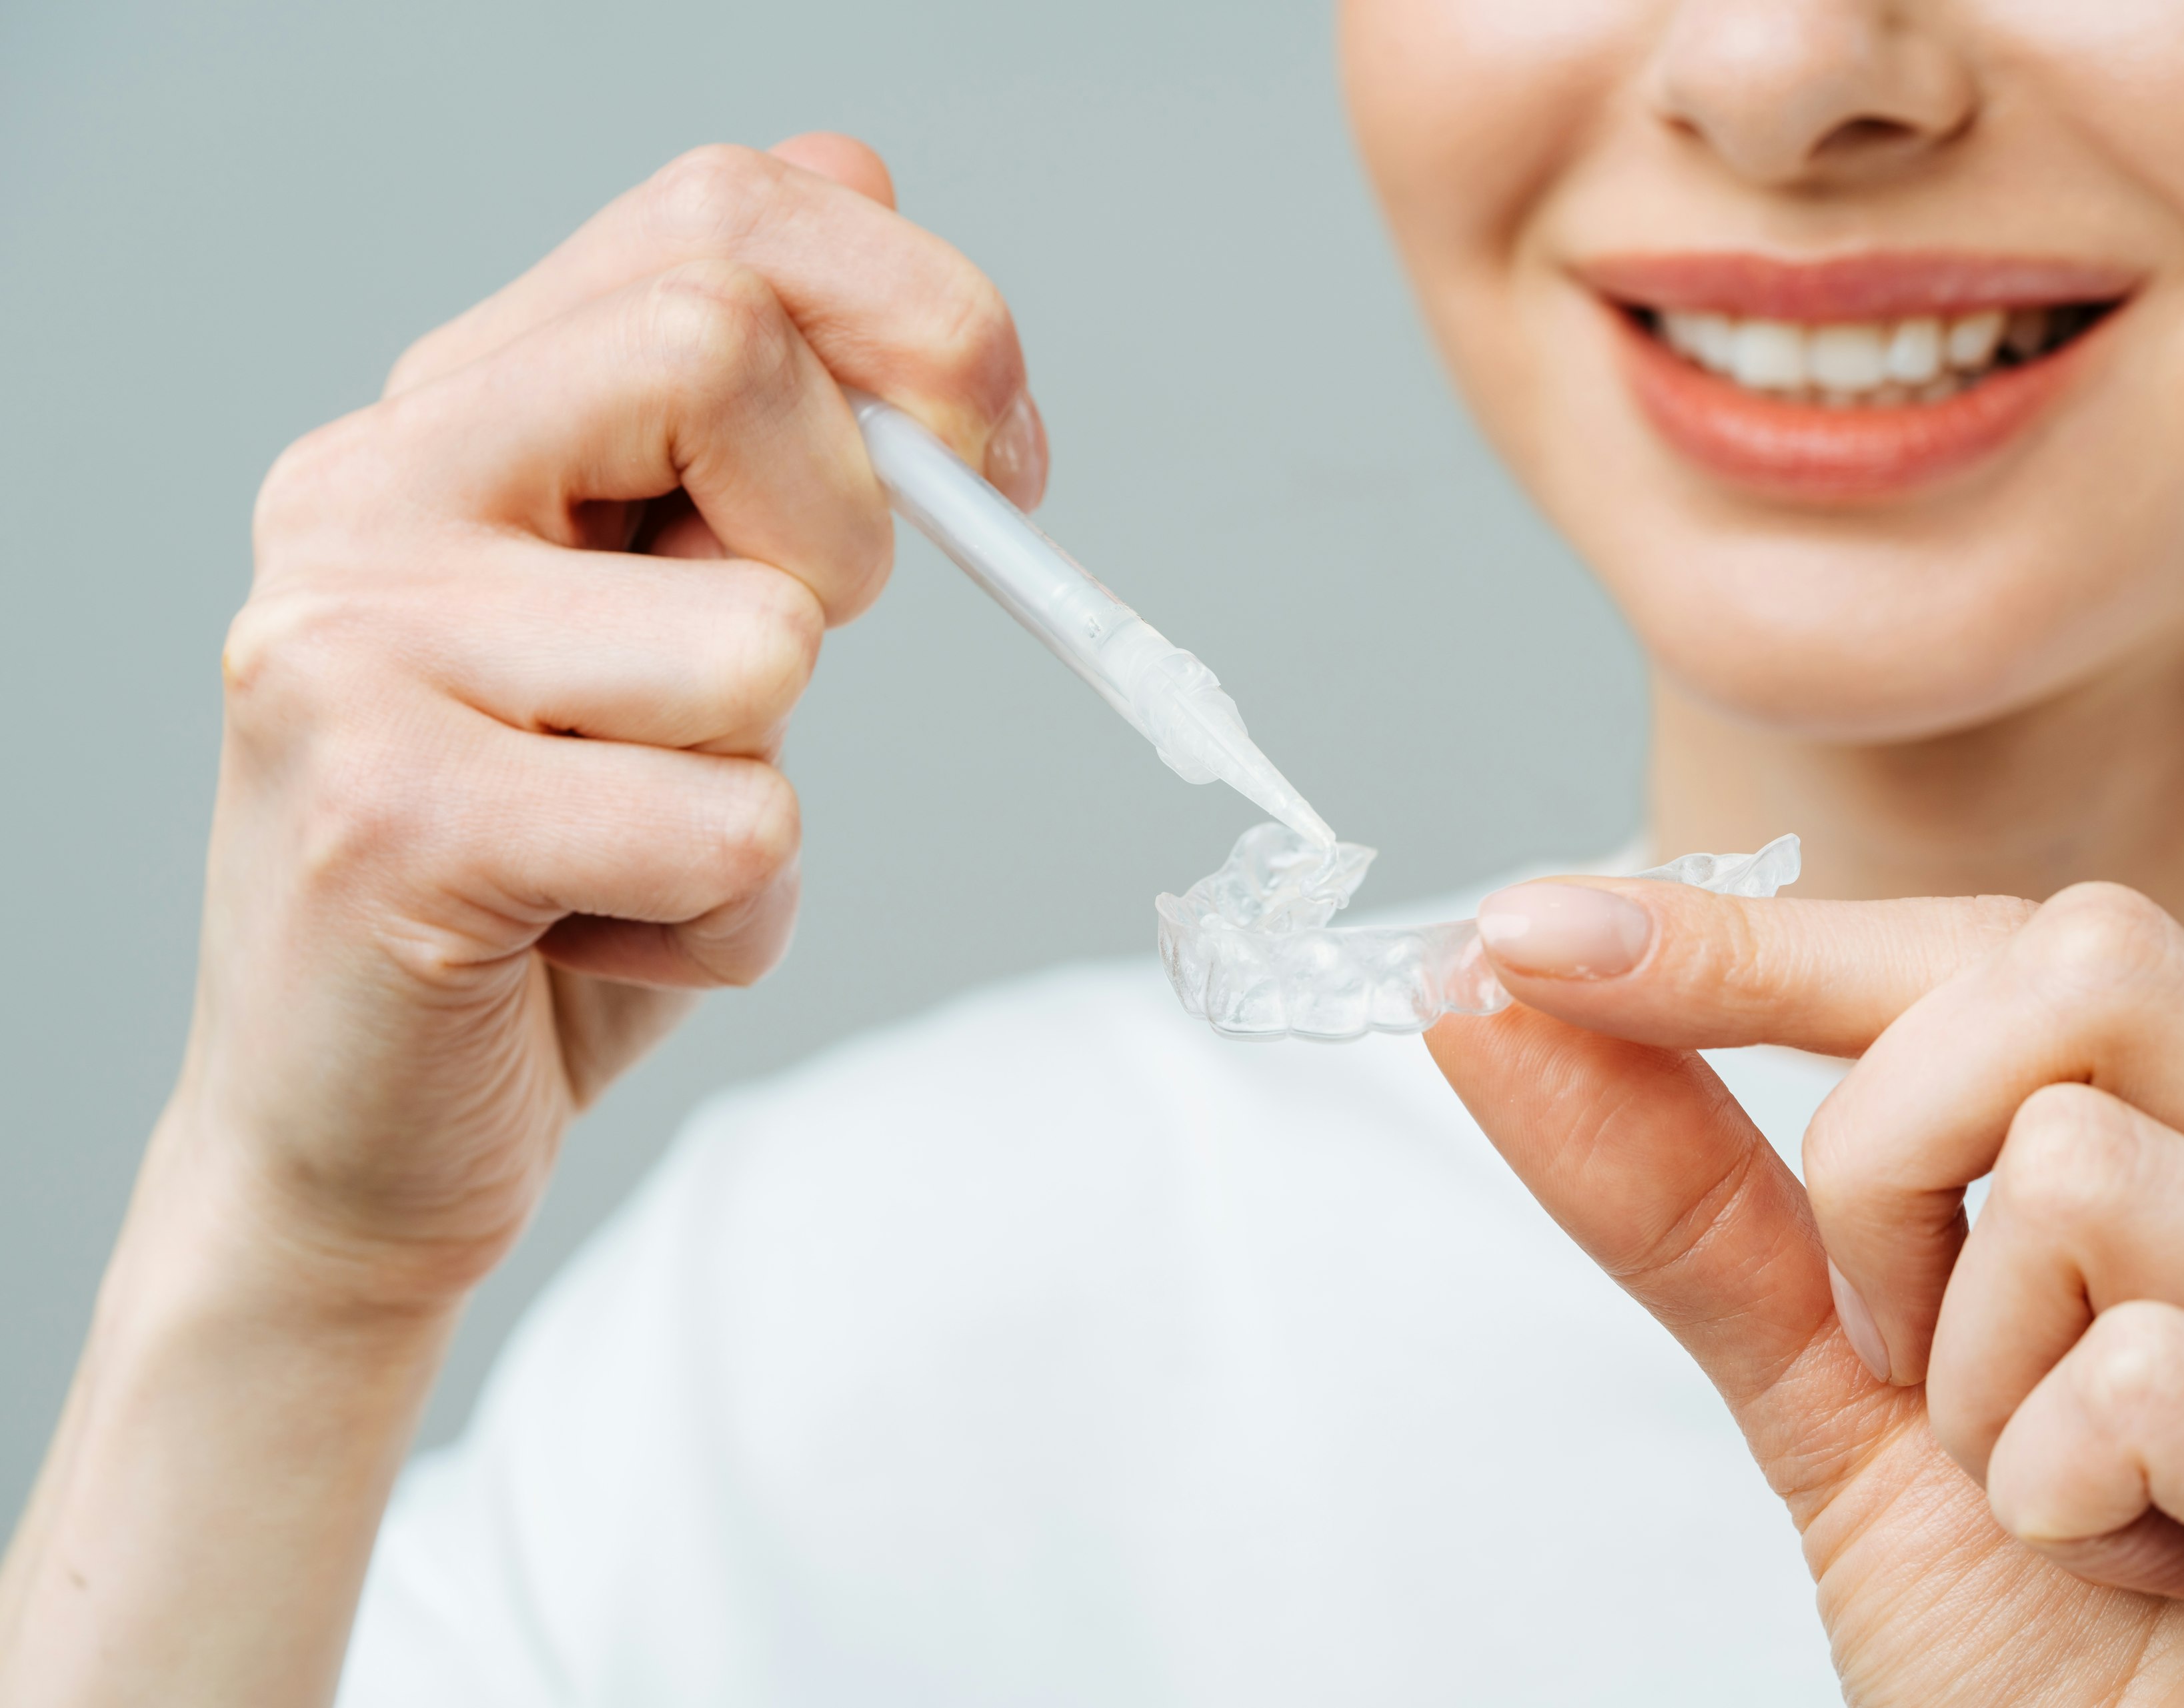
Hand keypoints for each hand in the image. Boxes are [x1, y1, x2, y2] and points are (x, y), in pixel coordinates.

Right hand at [0, 135, 1042, 1705]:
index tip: (991, 456)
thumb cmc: (549, 883)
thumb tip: (861, 181)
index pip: (716, 219)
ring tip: (629, 857)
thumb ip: (740, 428)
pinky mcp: (391, 825)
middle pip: (723, 349)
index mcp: (447, 419)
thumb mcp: (665, 620)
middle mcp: (366, 492)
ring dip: (764, 790)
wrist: (358, 1138)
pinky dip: (727, 925)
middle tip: (776, 675)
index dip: (916, 316)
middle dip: (849, 532)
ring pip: (759, 639)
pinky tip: (593, 950)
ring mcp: (355, 651)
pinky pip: (729, 830)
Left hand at [1432, 879, 2183, 1703]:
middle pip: (2081, 972)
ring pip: (2089, 1172)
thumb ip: (1686, 1182)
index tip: (1543, 939)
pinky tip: (2128, 1574)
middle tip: (1915, 1361)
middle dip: (1889, 1169)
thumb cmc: (2039, 1644)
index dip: (1769, 945)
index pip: (2026, 942)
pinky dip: (2051, 1486)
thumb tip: (1504, 991)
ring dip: (1971, 1378)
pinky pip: (2148, 1371)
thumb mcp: (1828, 1376)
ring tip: (2055, 1500)